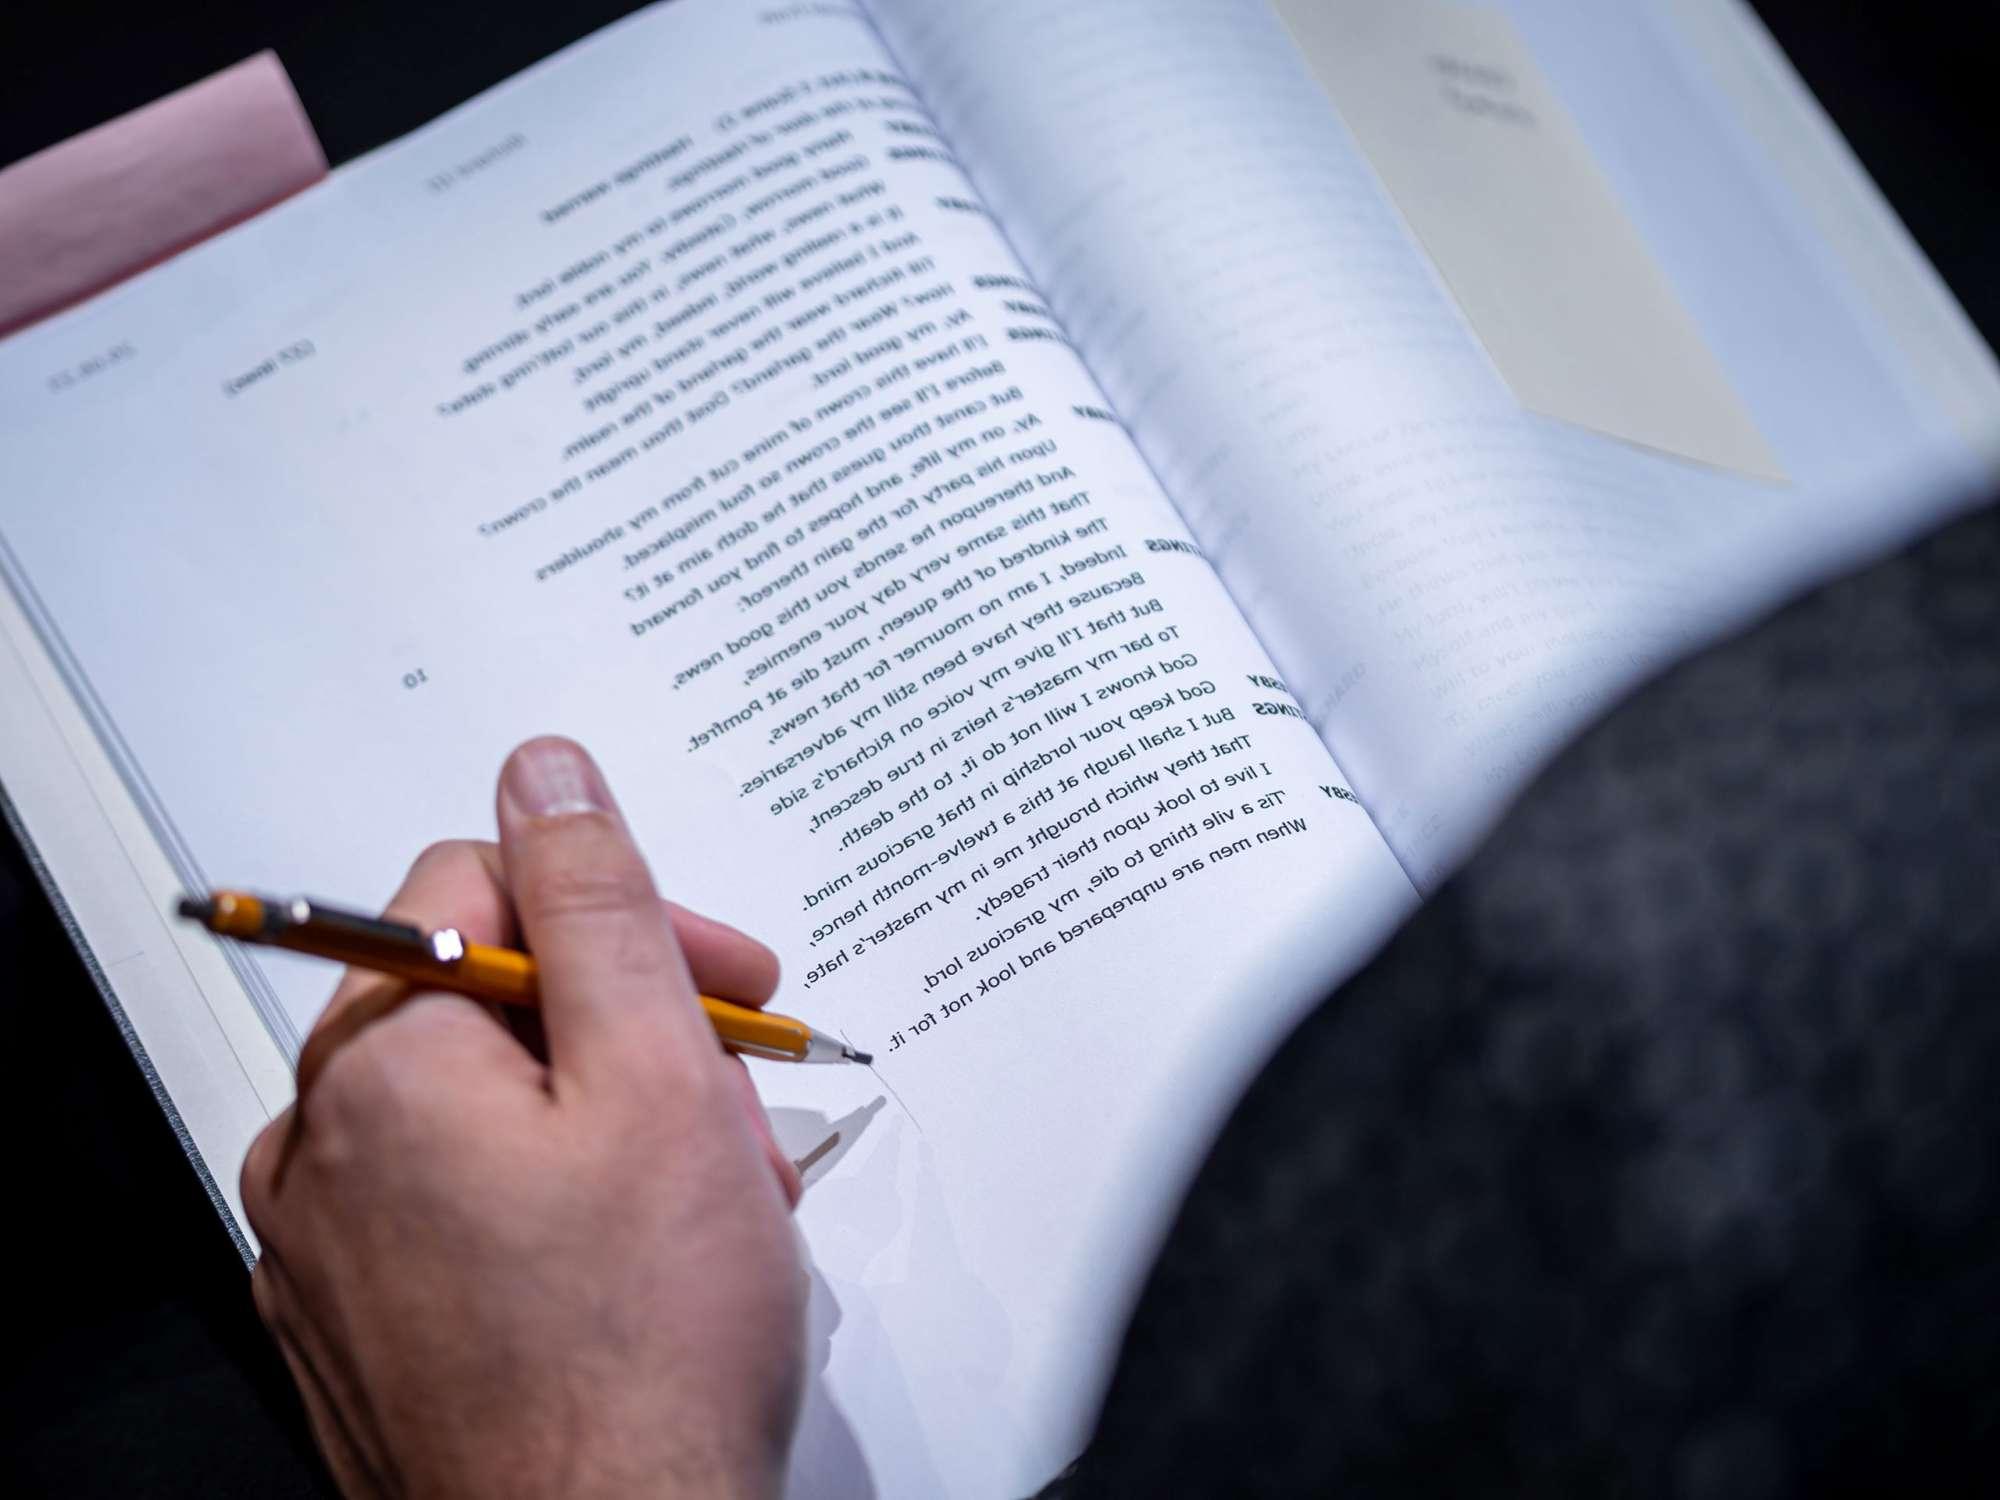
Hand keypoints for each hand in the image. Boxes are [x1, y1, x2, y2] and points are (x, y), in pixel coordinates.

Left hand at [242, 736, 805, 1498]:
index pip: (484, 888)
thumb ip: (596, 904)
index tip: (721, 980)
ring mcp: (331, 1249)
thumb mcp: (657, 1078)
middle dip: (635, 1032)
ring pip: (485, 1107)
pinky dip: (557, 1205)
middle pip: (490, 1001)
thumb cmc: (640, 1354)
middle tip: (730, 1102)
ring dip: (612, 1121)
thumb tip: (545, 774)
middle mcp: (321, 1147)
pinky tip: (640, 1259)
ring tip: (706, 1200)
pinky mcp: (362, 1324)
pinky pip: (460, 1207)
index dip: (628, 920)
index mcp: (378, 1064)